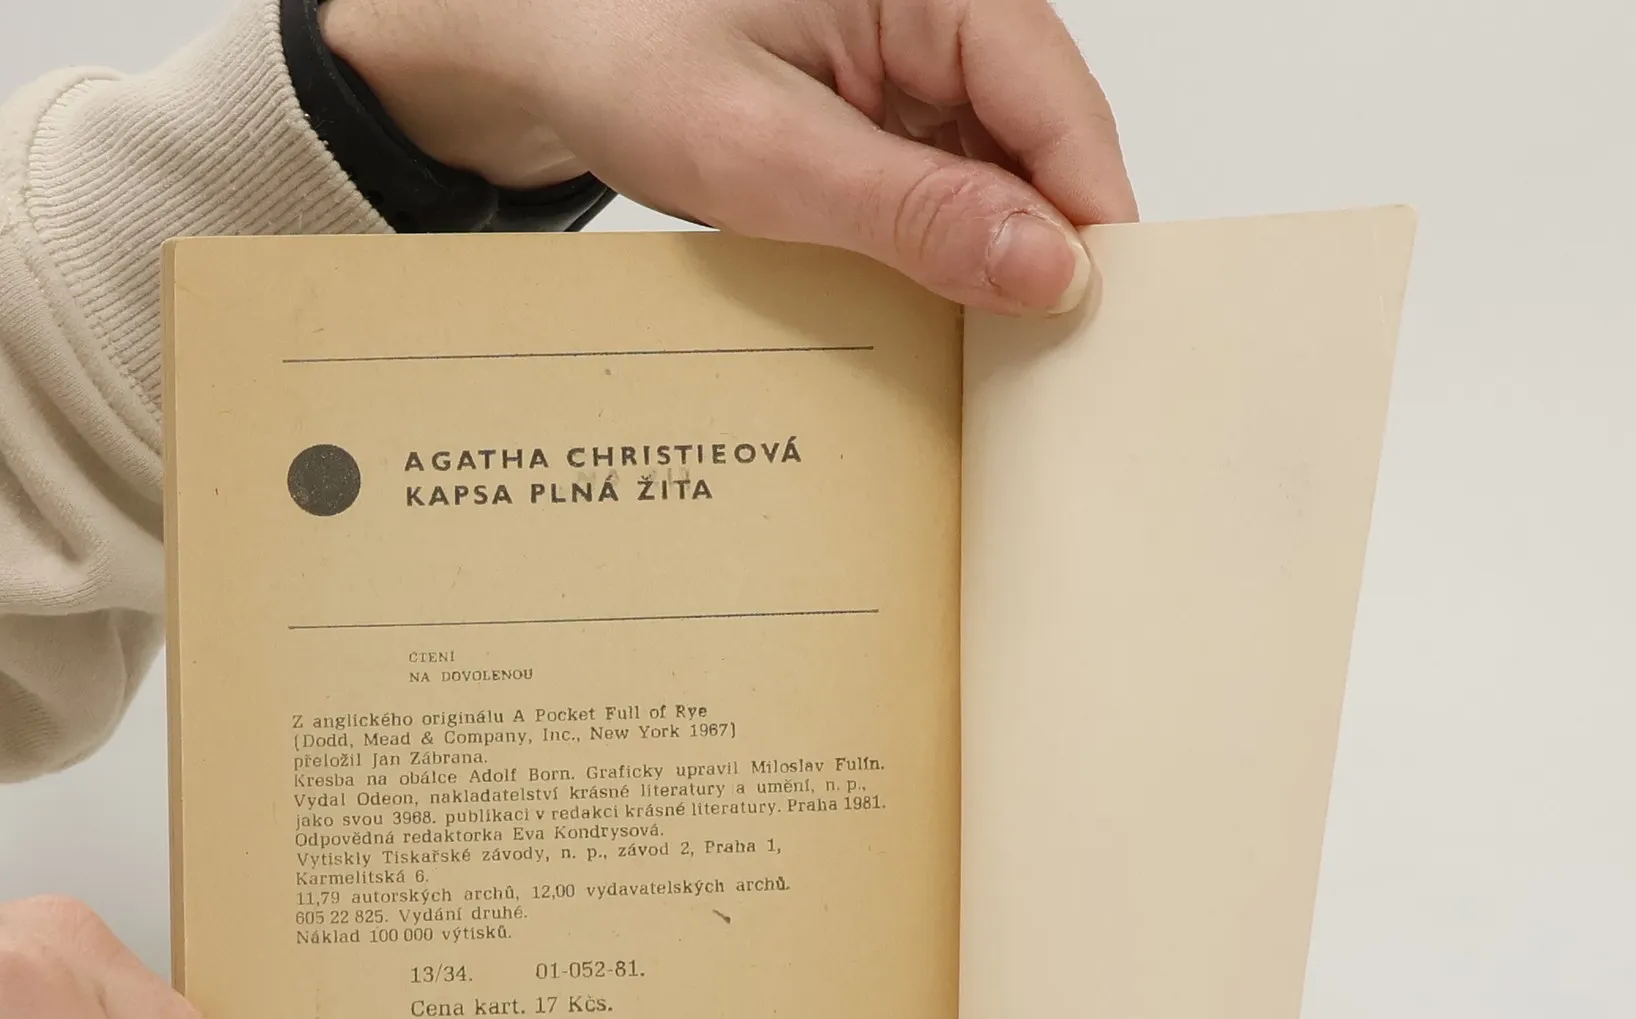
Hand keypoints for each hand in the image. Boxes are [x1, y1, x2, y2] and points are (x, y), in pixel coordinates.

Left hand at [319, 0, 1137, 314]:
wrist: (538, 51)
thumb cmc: (620, 54)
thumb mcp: (765, 151)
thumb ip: (913, 213)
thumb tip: (1048, 269)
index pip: (1058, 101)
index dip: (1090, 217)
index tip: (1097, 325)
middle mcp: (938, 11)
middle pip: (1044, 142)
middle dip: (1043, 249)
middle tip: (1042, 365)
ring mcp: (914, 64)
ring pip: (1002, 175)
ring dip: (990, 262)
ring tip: (980, 348)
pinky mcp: (886, 112)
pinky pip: (947, 189)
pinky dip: (942, 255)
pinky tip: (929, 311)